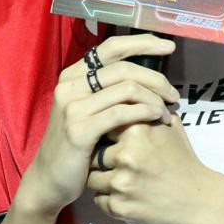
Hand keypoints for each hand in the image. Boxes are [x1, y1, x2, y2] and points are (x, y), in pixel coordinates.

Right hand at [24, 34, 179, 213]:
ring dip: (154, 98)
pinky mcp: (80, 129)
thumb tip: (146, 77)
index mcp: (72, 76)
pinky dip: (146, 112)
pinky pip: (122, 113)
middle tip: (174, 94)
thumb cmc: (76, 148)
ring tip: (167, 111)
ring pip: (127, 88)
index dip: (142, 43)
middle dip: (156, 78)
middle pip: (123, 67)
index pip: (111, 47)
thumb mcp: (88, 112)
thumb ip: (107, 93)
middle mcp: (70, 86)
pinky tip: (157, 119)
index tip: (168, 47)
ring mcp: (73, 107)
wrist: (49, 180)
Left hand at [85, 107, 223, 223]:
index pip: (104, 126)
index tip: (117, 143)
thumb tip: (127, 95)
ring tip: (126, 182)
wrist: (199, 201)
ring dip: (104, 181)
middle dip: (105, 161)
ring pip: (92, 178)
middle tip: (123, 167)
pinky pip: (98, 200)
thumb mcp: (171, 128)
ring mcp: (121, 183)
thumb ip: (147, 111)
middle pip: (94, 154)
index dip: (109, 136)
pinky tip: (129, 197)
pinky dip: (110, 200)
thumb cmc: (184, 161)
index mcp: (137, 130)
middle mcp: (126, 155)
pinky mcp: (118, 207)